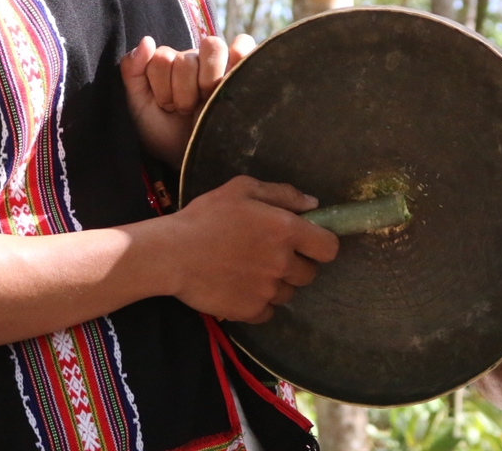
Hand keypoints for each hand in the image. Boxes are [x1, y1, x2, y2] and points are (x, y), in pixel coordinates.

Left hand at [120, 33, 255, 164]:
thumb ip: (132, 70)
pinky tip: (229, 78)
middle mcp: (196, 58)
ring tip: (206, 102)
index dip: (161, 85)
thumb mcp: (137, 104)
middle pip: (188, 56)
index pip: (163, 57)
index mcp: (171, 61)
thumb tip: (147, 40)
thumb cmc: (162, 131)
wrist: (188, 157)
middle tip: (185, 109)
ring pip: (214, 47)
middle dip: (183, 89)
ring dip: (208, 79)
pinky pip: (244, 45)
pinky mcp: (244, 71)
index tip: (165, 107)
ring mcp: (222, 63)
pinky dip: (240, 52)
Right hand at [163, 176, 339, 322]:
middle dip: (296, 264)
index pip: (330, 248)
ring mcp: (268, 291)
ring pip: (288, 293)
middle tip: (269, 254)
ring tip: (249, 270)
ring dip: (277, 284)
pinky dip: (259, 302)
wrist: (172, 253)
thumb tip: (313, 205)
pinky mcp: (251, 312)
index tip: (307, 242)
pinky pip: (268, 311)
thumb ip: (283, 194)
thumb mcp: (242, 189)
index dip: (321, 244)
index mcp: (286, 230)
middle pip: (310, 273)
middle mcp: (283, 263)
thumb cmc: (206, 216)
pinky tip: (239, 286)